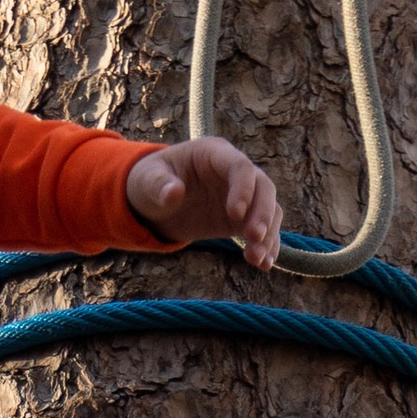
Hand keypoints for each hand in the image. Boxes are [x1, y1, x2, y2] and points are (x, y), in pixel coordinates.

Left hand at [125, 135, 281, 270]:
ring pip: (269, 210)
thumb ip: (158, 185)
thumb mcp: (147, 181)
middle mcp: (234, 171)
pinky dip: (267, 246)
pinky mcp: (243, 218)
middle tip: (254, 237)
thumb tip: (174, 193)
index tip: (234, 215)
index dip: (243, 190)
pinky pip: (265, 229)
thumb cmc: (150, 182)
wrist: (153, 201)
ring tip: (256, 259)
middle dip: (262, 213)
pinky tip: (262, 264)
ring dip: (268, 234)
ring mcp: (243, 195)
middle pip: (264, 187)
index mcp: (213, 153)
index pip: (240, 167)